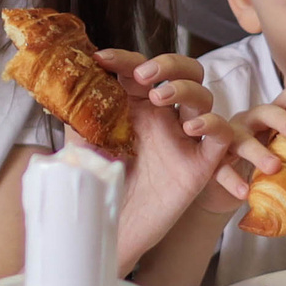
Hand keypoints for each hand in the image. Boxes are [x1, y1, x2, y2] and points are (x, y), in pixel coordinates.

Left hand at [96, 49, 239, 265]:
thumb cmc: (96, 185)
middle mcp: (164, 117)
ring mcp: (184, 138)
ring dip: (184, 89)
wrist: (108, 227)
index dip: (124, 59)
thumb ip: (79, 110)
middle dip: (168, 64)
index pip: (140, 70)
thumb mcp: (81, 140)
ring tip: (159, 98)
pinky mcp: (200, 164)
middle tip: (144, 75)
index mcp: (137, 107)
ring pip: (203, 97)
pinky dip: (213, 124)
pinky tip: (190, 129)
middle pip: (185, 72)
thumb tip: (65, 77)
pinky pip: (220, 136)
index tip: (101, 59)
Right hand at [178, 89, 285, 213]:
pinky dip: (233, 180)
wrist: (225, 188)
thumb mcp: (284, 156)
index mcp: (271, 116)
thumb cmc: (262, 166)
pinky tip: (245, 192)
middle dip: (283, 119)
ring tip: (275, 168)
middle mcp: (250, 121)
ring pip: (241, 138)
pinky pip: (221, 168)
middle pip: (266, 111)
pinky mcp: (213, 161)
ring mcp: (228, 139)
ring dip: (258, 151)